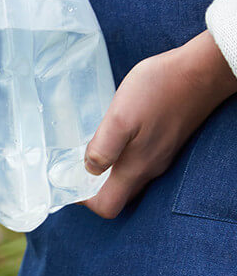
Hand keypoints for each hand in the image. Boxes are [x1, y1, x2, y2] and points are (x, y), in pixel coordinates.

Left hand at [83, 31, 236, 218]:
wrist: (204, 69)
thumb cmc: (160, 89)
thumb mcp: (120, 117)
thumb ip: (102, 148)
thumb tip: (89, 170)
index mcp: (136, 168)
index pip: (108, 206)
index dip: (86, 201)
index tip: (72, 181)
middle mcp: (151, 169)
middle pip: (119, 196)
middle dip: (96, 189)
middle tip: (79, 166)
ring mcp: (163, 156)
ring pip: (131, 180)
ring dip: (110, 173)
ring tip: (96, 150)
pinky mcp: (169, 142)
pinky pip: (143, 162)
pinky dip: (125, 159)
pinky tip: (119, 137)